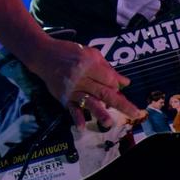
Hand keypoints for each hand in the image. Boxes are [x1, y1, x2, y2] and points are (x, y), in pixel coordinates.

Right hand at [29, 38, 143, 127]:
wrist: (43, 55)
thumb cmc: (70, 52)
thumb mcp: (91, 54)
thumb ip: (108, 69)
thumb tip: (125, 83)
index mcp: (89, 64)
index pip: (109, 79)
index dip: (116, 85)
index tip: (119, 88)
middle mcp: (81, 77)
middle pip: (104, 92)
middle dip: (121, 104)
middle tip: (136, 114)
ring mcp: (72, 89)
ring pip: (89, 102)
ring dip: (100, 113)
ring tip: (109, 123)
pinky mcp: (63, 97)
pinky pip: (71, 108)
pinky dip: (76, 117)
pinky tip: (81, 127)